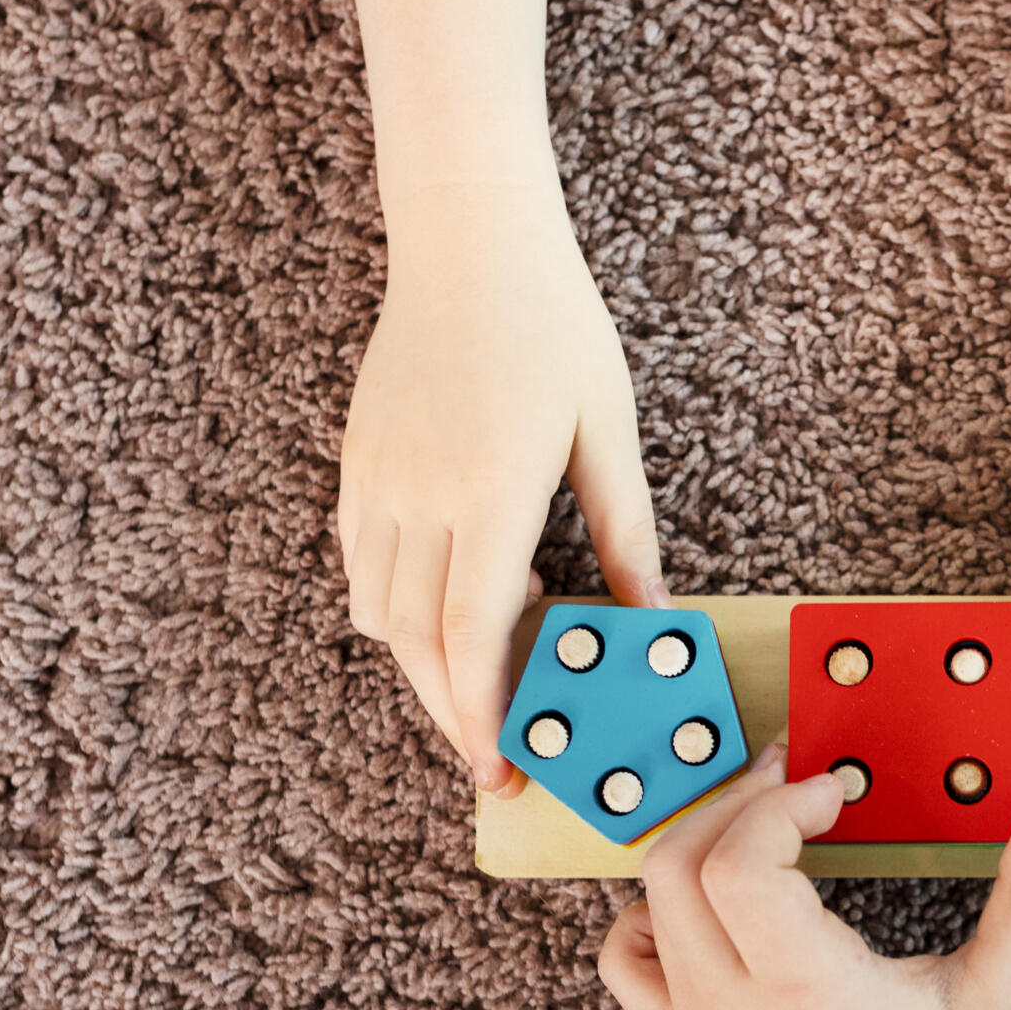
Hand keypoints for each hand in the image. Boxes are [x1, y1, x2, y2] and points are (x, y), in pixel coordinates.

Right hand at [337, 180, 665, 797]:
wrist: (467, 242)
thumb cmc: (554, 327)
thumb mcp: (610, 432)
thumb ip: (627, 532)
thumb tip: (654, 615)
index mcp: (490, 491)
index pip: (471, 633)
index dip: (481, 713)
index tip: (498, 768)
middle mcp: (418, 494)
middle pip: (416, 642)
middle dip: (452, 713)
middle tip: (495, 759)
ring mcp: (376, 479)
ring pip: (377, 610)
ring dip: (425, 658)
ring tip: (494, 658)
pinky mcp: (356, 464)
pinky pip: (360, 563)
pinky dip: (397, 605)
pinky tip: (457, 597)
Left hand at [598, 749, 1010, 1009]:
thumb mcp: (1007, 994)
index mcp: (806, 987)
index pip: (739, 864)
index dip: (781, 804)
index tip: (838, 793)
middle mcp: (732, 1003)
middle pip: (682, 862)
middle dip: (741, 801)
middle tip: (801, 784)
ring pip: (650, 893)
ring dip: (702, 837)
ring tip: (768, 822)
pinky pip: (626, 952)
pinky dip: (655, 907)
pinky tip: (718, 898)